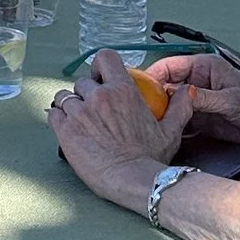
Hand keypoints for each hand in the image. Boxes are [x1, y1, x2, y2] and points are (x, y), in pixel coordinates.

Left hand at [47, 51, 186, 210]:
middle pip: (82, 82)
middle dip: (85, 93)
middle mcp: (99, 96)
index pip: (105, 58)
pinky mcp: (65, 129)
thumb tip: (187, 91)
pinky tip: (67, 129)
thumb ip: (179, 107)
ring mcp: (80, 112)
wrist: (131, 180)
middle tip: (92, 110)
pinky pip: (53, 114)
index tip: (101, 78)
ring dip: (70, 106)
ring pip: (64, 97)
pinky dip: (58, 119)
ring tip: (78, 121)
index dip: (99, 67)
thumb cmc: (149, 159)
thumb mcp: (170, 130)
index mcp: (123, 90)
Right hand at [139, 53, 239, 144]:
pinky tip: (159, 137)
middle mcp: (196, 82)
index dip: (150, 77)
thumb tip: (177, 95)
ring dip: (157, 115)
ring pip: (168, 106)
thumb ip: (205, 98)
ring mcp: (197, 102)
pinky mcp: (200, 120)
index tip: (135, 91)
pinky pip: (178, 122)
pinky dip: (169, 128)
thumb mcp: (233, 101)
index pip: (168, 66)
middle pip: (164, 87)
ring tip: (142, 127)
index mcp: (203, 67)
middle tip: (135, 114)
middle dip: (149, 98)